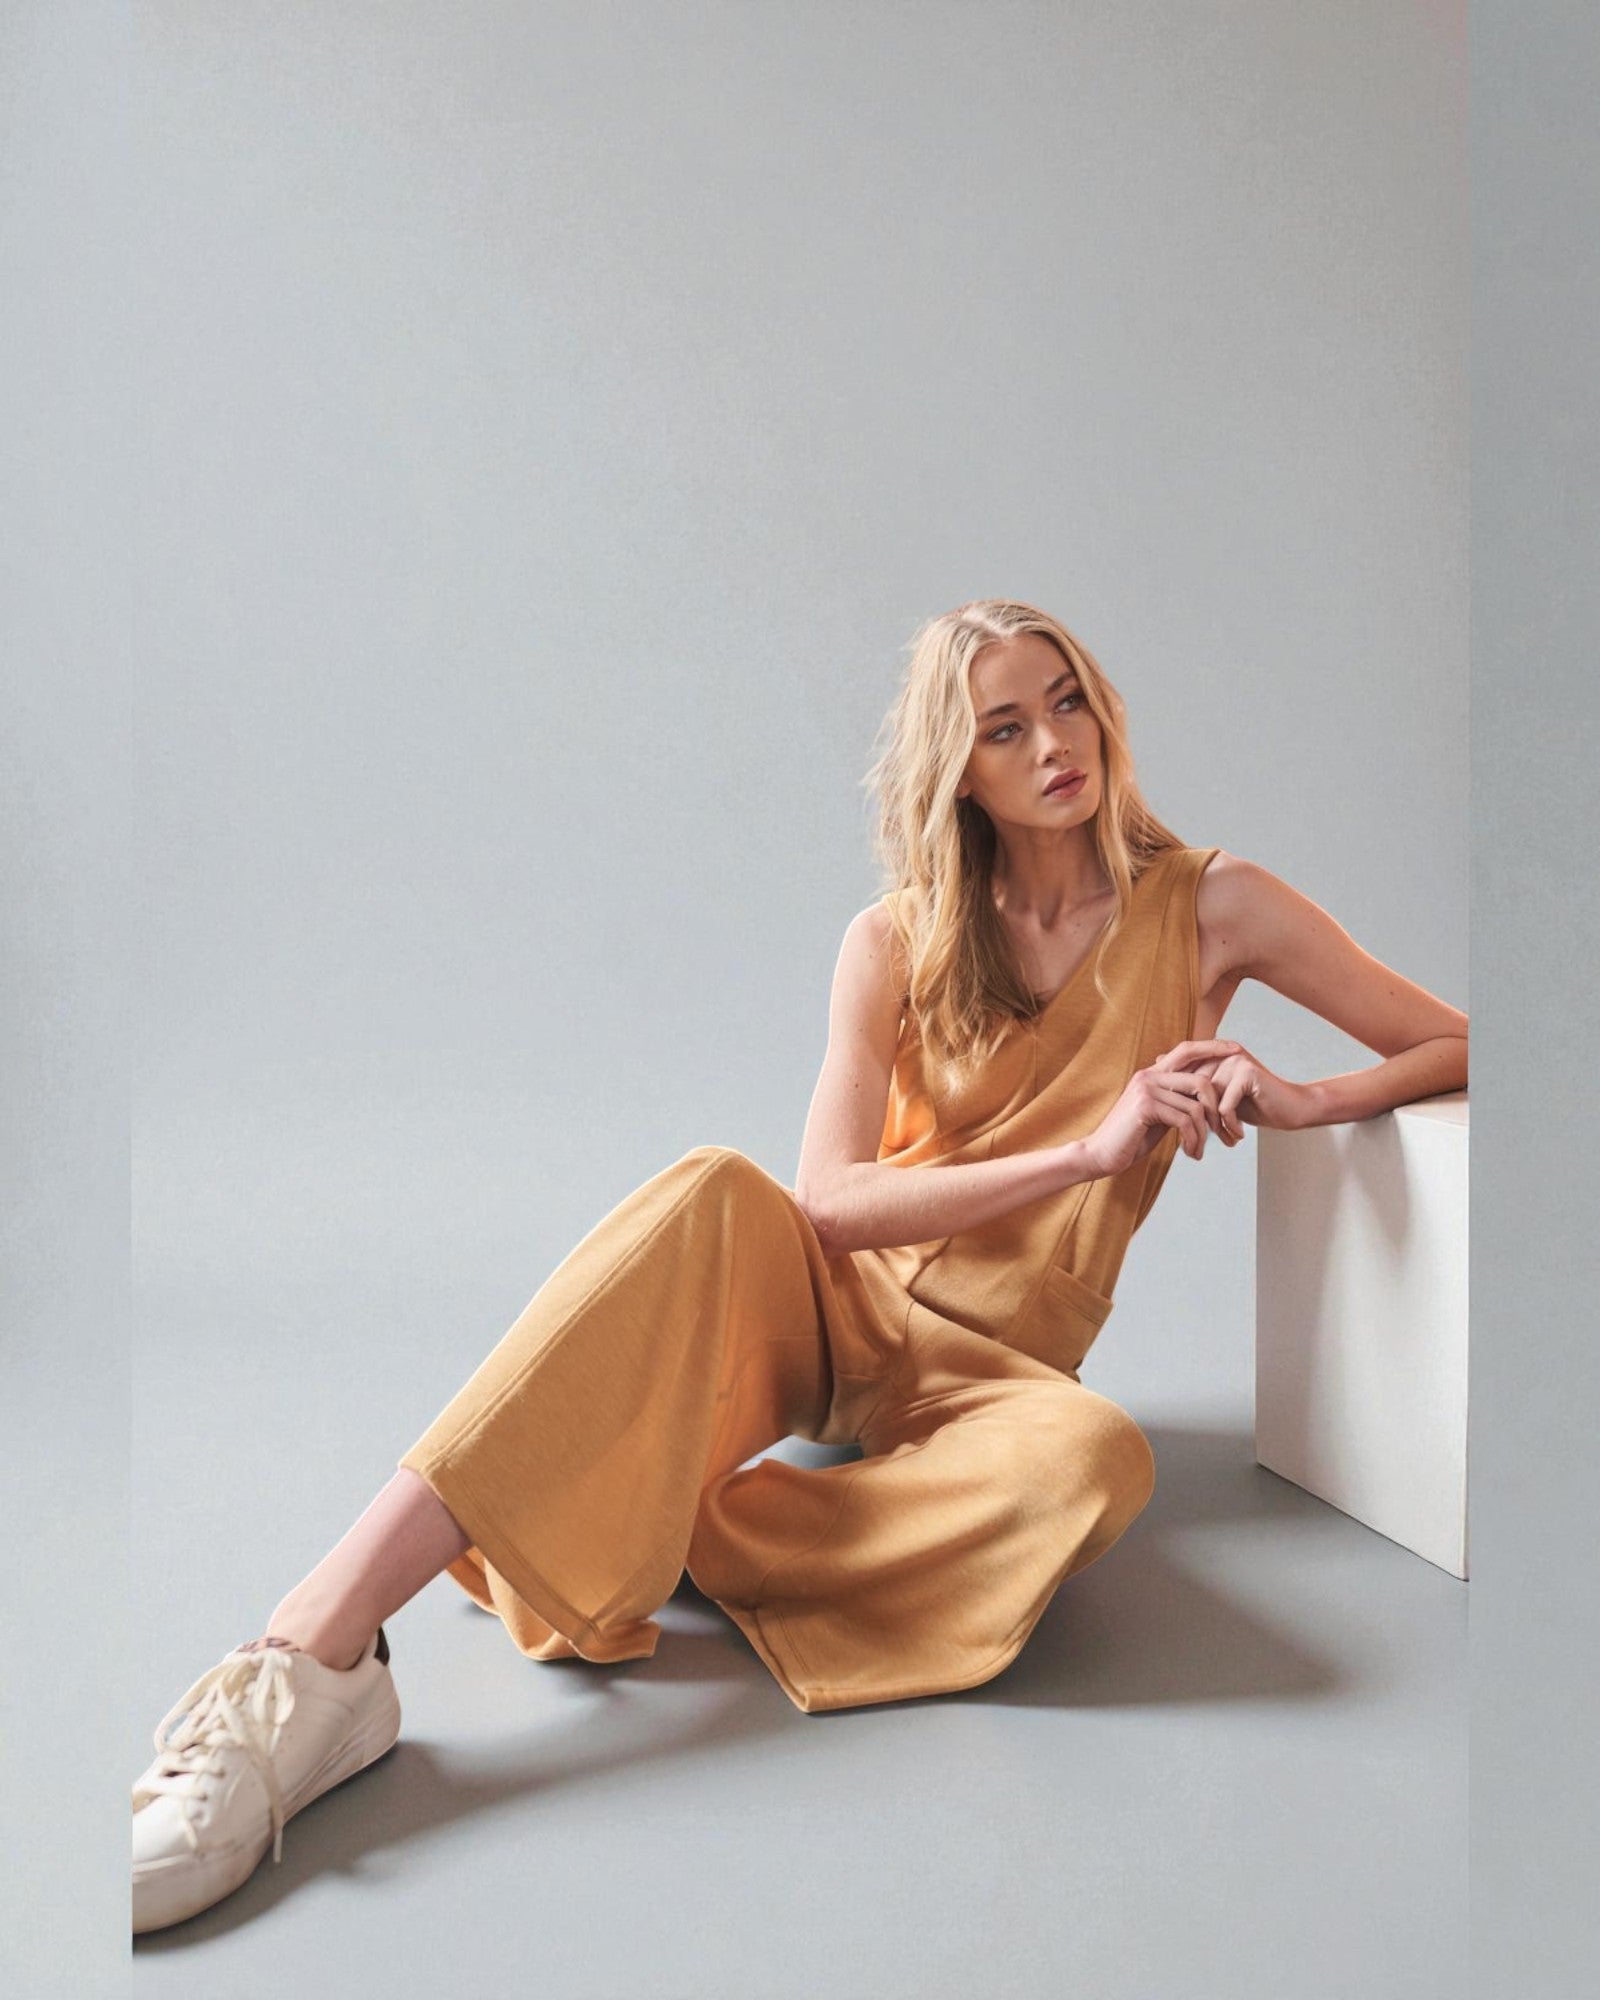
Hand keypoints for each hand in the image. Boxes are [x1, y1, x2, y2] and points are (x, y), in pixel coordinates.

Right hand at [1084, 1038, 1249, 1178]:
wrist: (1099, 1154)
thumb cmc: (1130, 1137)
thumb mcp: (1157, 1115)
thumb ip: (1176, 1101)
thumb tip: (1203, 1098)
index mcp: (1152, 1073)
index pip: (1187, 1050)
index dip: (1212, 1047)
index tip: (1235, 1050)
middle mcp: (1149, 1075)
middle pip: (1200, 1080)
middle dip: (1217, 1108)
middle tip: (1220, 1130)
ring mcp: (1146, 1089)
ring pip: (1195, 1106)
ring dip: (1203, 1134)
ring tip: (1198, 1150)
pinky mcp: (1145, 1106)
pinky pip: (1185, 1121)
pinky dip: (1193, 1140)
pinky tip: (1190, 1153)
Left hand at [1185, 1042, 1315, 1136]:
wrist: (1292, 1109)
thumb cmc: (1254, 1105)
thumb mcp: (1219, 1098)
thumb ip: (1195, 1090)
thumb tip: (1162, 1077)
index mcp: (1211, 1055)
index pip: (1182, 1083)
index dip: (1186, 1110)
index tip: (1193, 1132)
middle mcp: (1220, 1053)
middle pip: (1193, 1093)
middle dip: (1199, 1121)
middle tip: (1211, 1140)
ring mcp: (1233, 1060)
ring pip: (1208, 1103)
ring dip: (1215, 1127)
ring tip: (1227, 1138)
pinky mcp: (1246, 1073)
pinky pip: (1225, 1108)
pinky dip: (1230, 1126)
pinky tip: (1239, 1136)